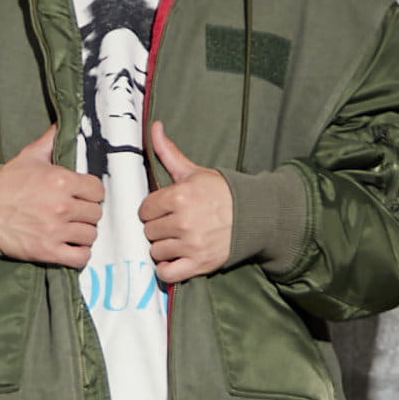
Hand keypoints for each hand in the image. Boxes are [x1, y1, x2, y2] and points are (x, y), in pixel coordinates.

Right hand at [0, 126, 103, 266]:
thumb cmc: (5, 184)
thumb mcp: (29, 156)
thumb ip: (50, 140)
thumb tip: (64, 122)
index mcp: (61, 181)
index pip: (97, 190)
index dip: (91, 193)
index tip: (83, 196)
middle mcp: (62, 206)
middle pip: (95, 213)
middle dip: (87, 213)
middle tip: (76, 213)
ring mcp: (56, 231)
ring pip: (90, 235)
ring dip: (83, 234)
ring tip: (72, 229)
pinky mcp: (49, 251)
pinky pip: (80, 257)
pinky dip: (79, 254)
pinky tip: (71, 247)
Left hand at [139, 122, 232, 282]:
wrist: (253, 215)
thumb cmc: (221, 192)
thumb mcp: (194, 171)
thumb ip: (169, 152)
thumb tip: (153, 126)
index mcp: (179, 196)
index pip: (145, 210)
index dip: (152, 209)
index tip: (163, 209)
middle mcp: (182, 222)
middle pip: (149, 231)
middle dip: (158, 227)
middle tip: (172, 224)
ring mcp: (190, 245)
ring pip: (156, 251)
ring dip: (163, 247)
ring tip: (176, 240)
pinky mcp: (198, 264)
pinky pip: (167, 273)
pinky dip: (167, 269)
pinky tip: (174, 259)